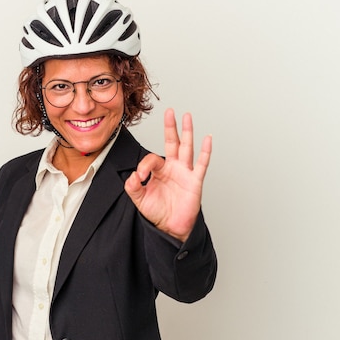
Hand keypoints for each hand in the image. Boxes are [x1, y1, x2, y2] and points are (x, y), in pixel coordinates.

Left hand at [124, 108, 211, 241]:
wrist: (171, 228)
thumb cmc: (158, 212)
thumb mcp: (139, 199)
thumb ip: (133, 186)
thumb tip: (133, 175)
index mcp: (159, 170)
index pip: (152, 158)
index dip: (144, 166)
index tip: (140, 178)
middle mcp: (173, 168)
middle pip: (172, 143)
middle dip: (170, 127)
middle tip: (169, 112)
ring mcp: (185, 172)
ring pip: (187, 148)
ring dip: (187, 132)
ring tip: (187, 117)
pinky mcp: (195, 181)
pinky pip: (202, 164)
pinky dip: (205, 151)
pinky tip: (207, 138)